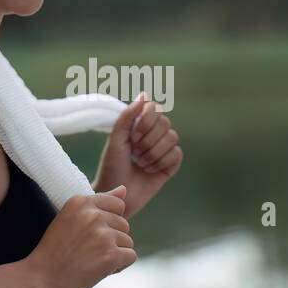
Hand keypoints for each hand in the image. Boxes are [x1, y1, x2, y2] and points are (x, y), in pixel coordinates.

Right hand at [26, 186, 136, 287]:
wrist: (42, 280)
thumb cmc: (55, 251)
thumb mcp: (71, 218)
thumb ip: (99, 202)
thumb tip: (125, 188)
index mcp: (80, 201)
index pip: (117, 204)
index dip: (109, 222)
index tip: (90, 235)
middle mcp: (93, 214)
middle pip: (124, 224)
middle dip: (112, 239)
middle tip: (88, 252)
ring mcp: (103, 234)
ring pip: (127, 241)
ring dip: (115, 253)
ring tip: (91, 261)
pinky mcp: (111, 254)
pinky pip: (130, 256)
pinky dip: (119, 266)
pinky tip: (99, 270)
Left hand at [92, 92, 182, 216]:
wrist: (116, 193)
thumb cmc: (111, 166)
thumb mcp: (116, 138)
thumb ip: (129, 115)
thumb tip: (144, 94)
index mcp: (139, 125)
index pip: (154, 109)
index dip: (146, 121)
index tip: (133, 137)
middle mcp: (153, 135)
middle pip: (165, 122)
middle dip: (148, 140)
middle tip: (135, 153)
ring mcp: (163, 150)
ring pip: (172, 137)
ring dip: (154, 152)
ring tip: (141, 164)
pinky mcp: (171, 165)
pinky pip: (176, 154)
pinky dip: (162, 162)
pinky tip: (150, 171)